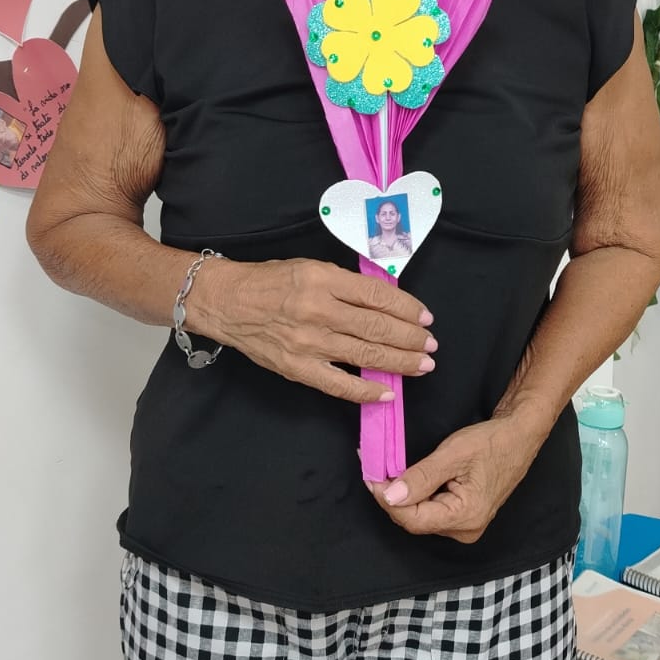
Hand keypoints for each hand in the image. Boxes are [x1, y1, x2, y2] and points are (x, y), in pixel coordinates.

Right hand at [193, 257, 436, 404]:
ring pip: (365, 354)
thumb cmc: (271, 282)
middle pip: (377, 327)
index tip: (425, 317)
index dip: (407, 309)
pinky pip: (339, 383)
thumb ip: (346, 285)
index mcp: (324, 280)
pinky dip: (366, 390)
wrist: (228, 302)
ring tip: (422, 365)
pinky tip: (387, 392)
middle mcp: (319, 310)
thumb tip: (386, 301)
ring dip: (400, 362)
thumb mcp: (311, 268)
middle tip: (431, 345)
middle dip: (411, 338)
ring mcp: (309, 342)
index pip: (377, 296)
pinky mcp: (298, 367)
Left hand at [373, 417, 540, 542]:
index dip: (387, 499)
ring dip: (403, 494)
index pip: (413, 519)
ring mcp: (465, 525)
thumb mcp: (453, 454)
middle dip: (392, 495)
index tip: (371, 476)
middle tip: (374, 468)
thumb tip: (390, 496)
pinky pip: (431, 510)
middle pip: (415, 520)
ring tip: (387, 469)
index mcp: (466, 517)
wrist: (519, 436)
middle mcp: (465, 529)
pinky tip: (407, 477)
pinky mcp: (463, 516)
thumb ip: (420, 477)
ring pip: (420, 515)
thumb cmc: (492, 442)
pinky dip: (416, 493)